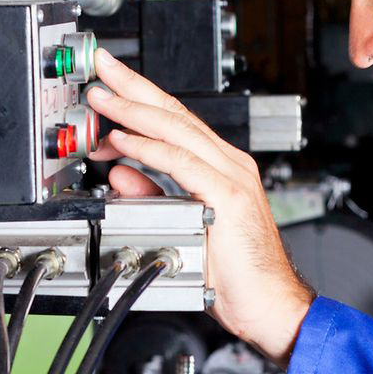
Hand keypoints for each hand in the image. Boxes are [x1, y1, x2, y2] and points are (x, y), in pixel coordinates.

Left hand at [87, 50, 314, 363]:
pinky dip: (150, 150)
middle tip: (101, 67)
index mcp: (220, 169)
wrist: (271, 305)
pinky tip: (125, 140)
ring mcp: (233, 178)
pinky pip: (182, 164)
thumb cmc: (235, 274)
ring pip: (178, 130)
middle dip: (134, 87)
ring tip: (103, 97)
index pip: (175, 122)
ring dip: (135, 111)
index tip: (109, 83)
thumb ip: (151, 195)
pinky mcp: (230, 197)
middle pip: (175, 113)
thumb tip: (118, 171)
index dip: (141, 97)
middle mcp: (229, 165)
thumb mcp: (180, 225)